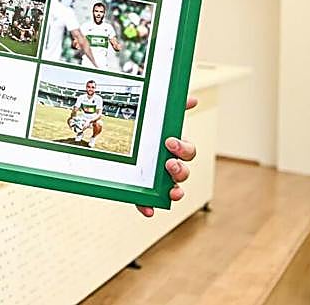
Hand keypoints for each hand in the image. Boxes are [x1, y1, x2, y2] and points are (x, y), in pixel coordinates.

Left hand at [136, 95, 197, 216]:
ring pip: (173, 189)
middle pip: (183, 172)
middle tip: (168, 164)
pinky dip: (149, 207)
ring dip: (175, 191)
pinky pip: (149, 201)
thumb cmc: (145, 130)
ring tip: (171, 190)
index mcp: (174, 148)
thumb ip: (171, 106)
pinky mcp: (143, 190)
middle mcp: (169, 165)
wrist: (118, 140)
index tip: (170, 142)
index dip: (183, 149)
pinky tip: (148, 210)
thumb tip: (191, 99)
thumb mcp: (155, 116)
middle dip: (179, 170)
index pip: (187, 151)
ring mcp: (158, 179)